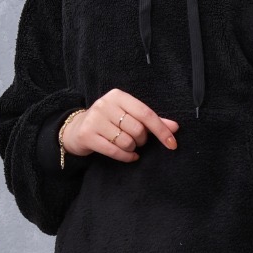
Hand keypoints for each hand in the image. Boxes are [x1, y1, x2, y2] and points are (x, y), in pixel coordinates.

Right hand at [62, 90, 178, 162]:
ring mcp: (95, 119)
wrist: (77, 129)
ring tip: (127, 145)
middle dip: (141, 140)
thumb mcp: (129, 116)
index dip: (161, 130)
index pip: (146, 113)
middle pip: (137, 129)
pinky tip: (129, 156)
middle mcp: (105, 104)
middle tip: (136, 140)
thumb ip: (152, 121)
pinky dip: (126, 157)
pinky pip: (115, 151)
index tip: (172, 143)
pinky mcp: (87, 135)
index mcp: (118, 96)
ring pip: (127, 142)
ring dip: (132, 148)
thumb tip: (175, 127)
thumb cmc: (109, 122)